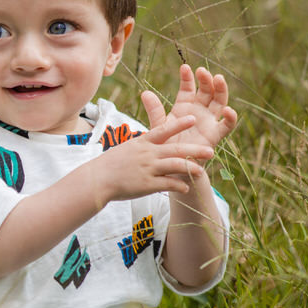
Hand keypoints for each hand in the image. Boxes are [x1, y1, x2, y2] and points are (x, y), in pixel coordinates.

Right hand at [92, 113, 214, 202]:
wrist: (97, 180)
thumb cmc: (110, 165)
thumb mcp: (127, 149)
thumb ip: (143, 146)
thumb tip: (154, 144)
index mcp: (142, 143)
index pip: (163, 130)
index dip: (179, 124)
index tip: (192, 119)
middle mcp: (147, 154)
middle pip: (176, 150)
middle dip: (195, 151)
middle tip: (210, 151)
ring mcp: (148, 169)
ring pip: (175, 166)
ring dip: (190, 169)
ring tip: (201, 172)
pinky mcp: (147, 184)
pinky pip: (167, 184)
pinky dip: (178, 186)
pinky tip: (186, 188)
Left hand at [141, 64, 237, 149]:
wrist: (172, 167)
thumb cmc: (166, 145)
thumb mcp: (160, 126)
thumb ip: (155, 110)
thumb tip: (144, 93)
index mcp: (184, 106)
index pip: (188, 88)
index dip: (187, 78)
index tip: (184, 68)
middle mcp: (199, 111)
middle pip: (206, 91)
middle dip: (206, 80)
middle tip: (202, 71)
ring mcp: (209, 121)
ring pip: (219, 102)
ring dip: (220, 90)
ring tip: (218, 78)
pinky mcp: (215, 135)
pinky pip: (226, 125)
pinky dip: (230, 117)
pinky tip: (228, 110)